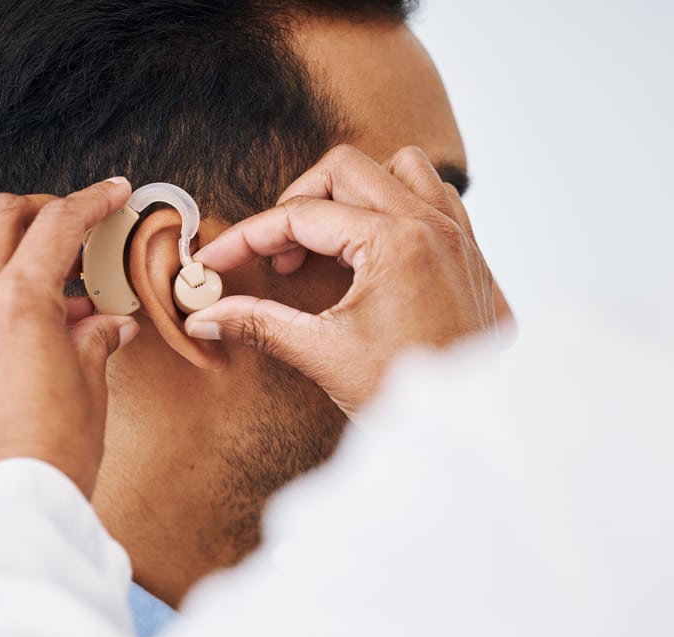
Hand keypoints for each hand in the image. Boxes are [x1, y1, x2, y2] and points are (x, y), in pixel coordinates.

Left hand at [0, 178, 139, 504]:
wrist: (8, 507)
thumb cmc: (53, 451)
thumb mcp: (89, 382)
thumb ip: (95, 335)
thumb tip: (108, 322)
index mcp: (15, 298)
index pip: (56, 223)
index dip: (92, 201)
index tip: (114, 192)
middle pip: (1, 218)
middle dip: (43, 209)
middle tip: (82, 225)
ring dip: (17, 248)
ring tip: (65, 278)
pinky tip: (37, 317)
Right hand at [185, 145, 512, 418]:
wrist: (464, 431)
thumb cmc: (403, 394)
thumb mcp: (321, 354)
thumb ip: (259, 323)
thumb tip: (205, 316)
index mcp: (396, 243)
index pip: (302, 216)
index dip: (248, 237)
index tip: (217, 261)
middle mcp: (432, 226)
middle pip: (345, 171)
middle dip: (297, 203)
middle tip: (275, 254)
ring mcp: (457, 236)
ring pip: (399, 168)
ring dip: (354, 193)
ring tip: (327, 241)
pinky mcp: (469, 253)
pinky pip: (434, 196)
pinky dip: (396, 206)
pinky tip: (371, 248)